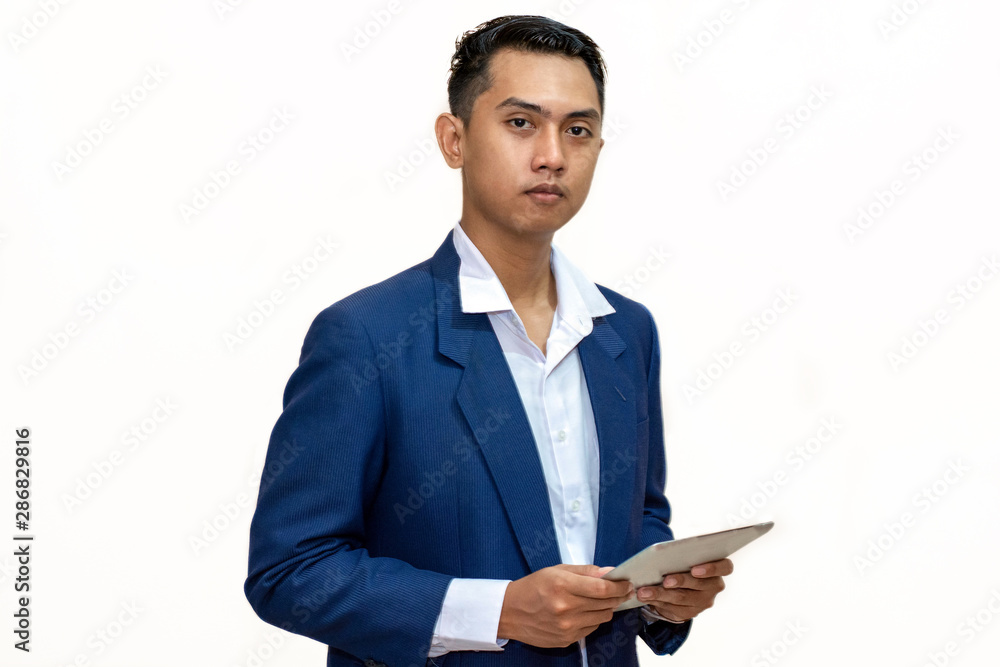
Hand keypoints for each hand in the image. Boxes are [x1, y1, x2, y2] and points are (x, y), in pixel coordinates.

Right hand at [498, 564, 633, 647]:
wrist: (510, 612)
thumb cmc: (533, 587)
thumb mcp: (556, 570)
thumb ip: (585, 571)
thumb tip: (609, 572)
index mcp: (563, 586)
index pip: (602, 588)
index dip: (619, 586)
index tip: (627, 583)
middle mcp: (566, 608)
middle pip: (605, 603)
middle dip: (618, 596)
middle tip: (622, 590)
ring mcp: (566, 627)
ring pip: (602, 617)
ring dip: (606, 608)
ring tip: (602, 600)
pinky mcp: (566, 639)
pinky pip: (591, 629)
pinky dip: (593, 619)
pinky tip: (586, 612)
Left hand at [636, 558, 732, 622]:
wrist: (681, 584)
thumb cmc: (684, 562)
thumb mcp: (686, 557)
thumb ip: (682, 555)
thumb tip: (660, 553)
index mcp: (719, 568)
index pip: (725, 567)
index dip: (712, 569)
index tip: (695, 569)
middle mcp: (714, 586)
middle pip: (699, 585)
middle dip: (680, 581)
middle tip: (665, 581)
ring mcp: (703, 602)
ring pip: (682, 598)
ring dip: (660, 594)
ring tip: (644, 591)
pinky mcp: (690, 613)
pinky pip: (673, 608)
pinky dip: (657, 601)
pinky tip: (645, 597)